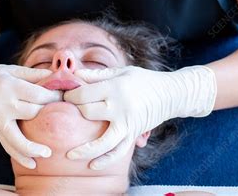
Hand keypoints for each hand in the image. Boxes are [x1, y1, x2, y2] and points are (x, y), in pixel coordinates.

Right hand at [0, 62, 61, 168]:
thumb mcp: (11, 70)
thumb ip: (33, 74)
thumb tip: (56, 75)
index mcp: (9, 86)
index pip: (37, 94)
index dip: (54, 96)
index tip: (64, 96)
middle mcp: (3, 104)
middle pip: (32, 113)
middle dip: (49, 114)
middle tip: (63, 113)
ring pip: (17, 137)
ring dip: (33, 147)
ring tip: (48, 153)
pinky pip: (7, 145)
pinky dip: (19, 156)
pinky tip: (32, 164)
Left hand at [63, 65, 216, 169]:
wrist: (171, 93)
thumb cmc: (143, 80)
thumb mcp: (121, 71)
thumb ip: (97, 75)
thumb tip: (74, 75)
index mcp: (115, 87)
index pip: (84, 94)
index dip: (70, 94)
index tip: (66, 95)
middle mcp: (120, 106)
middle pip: (88, 113)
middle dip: (74, 112)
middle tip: (68, 110)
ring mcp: (127, 123)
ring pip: (103, 141)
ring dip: (85, 150)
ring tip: (69, 155)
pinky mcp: (134, 134)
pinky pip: (119, 151)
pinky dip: (106, 160)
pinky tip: (93, 165)